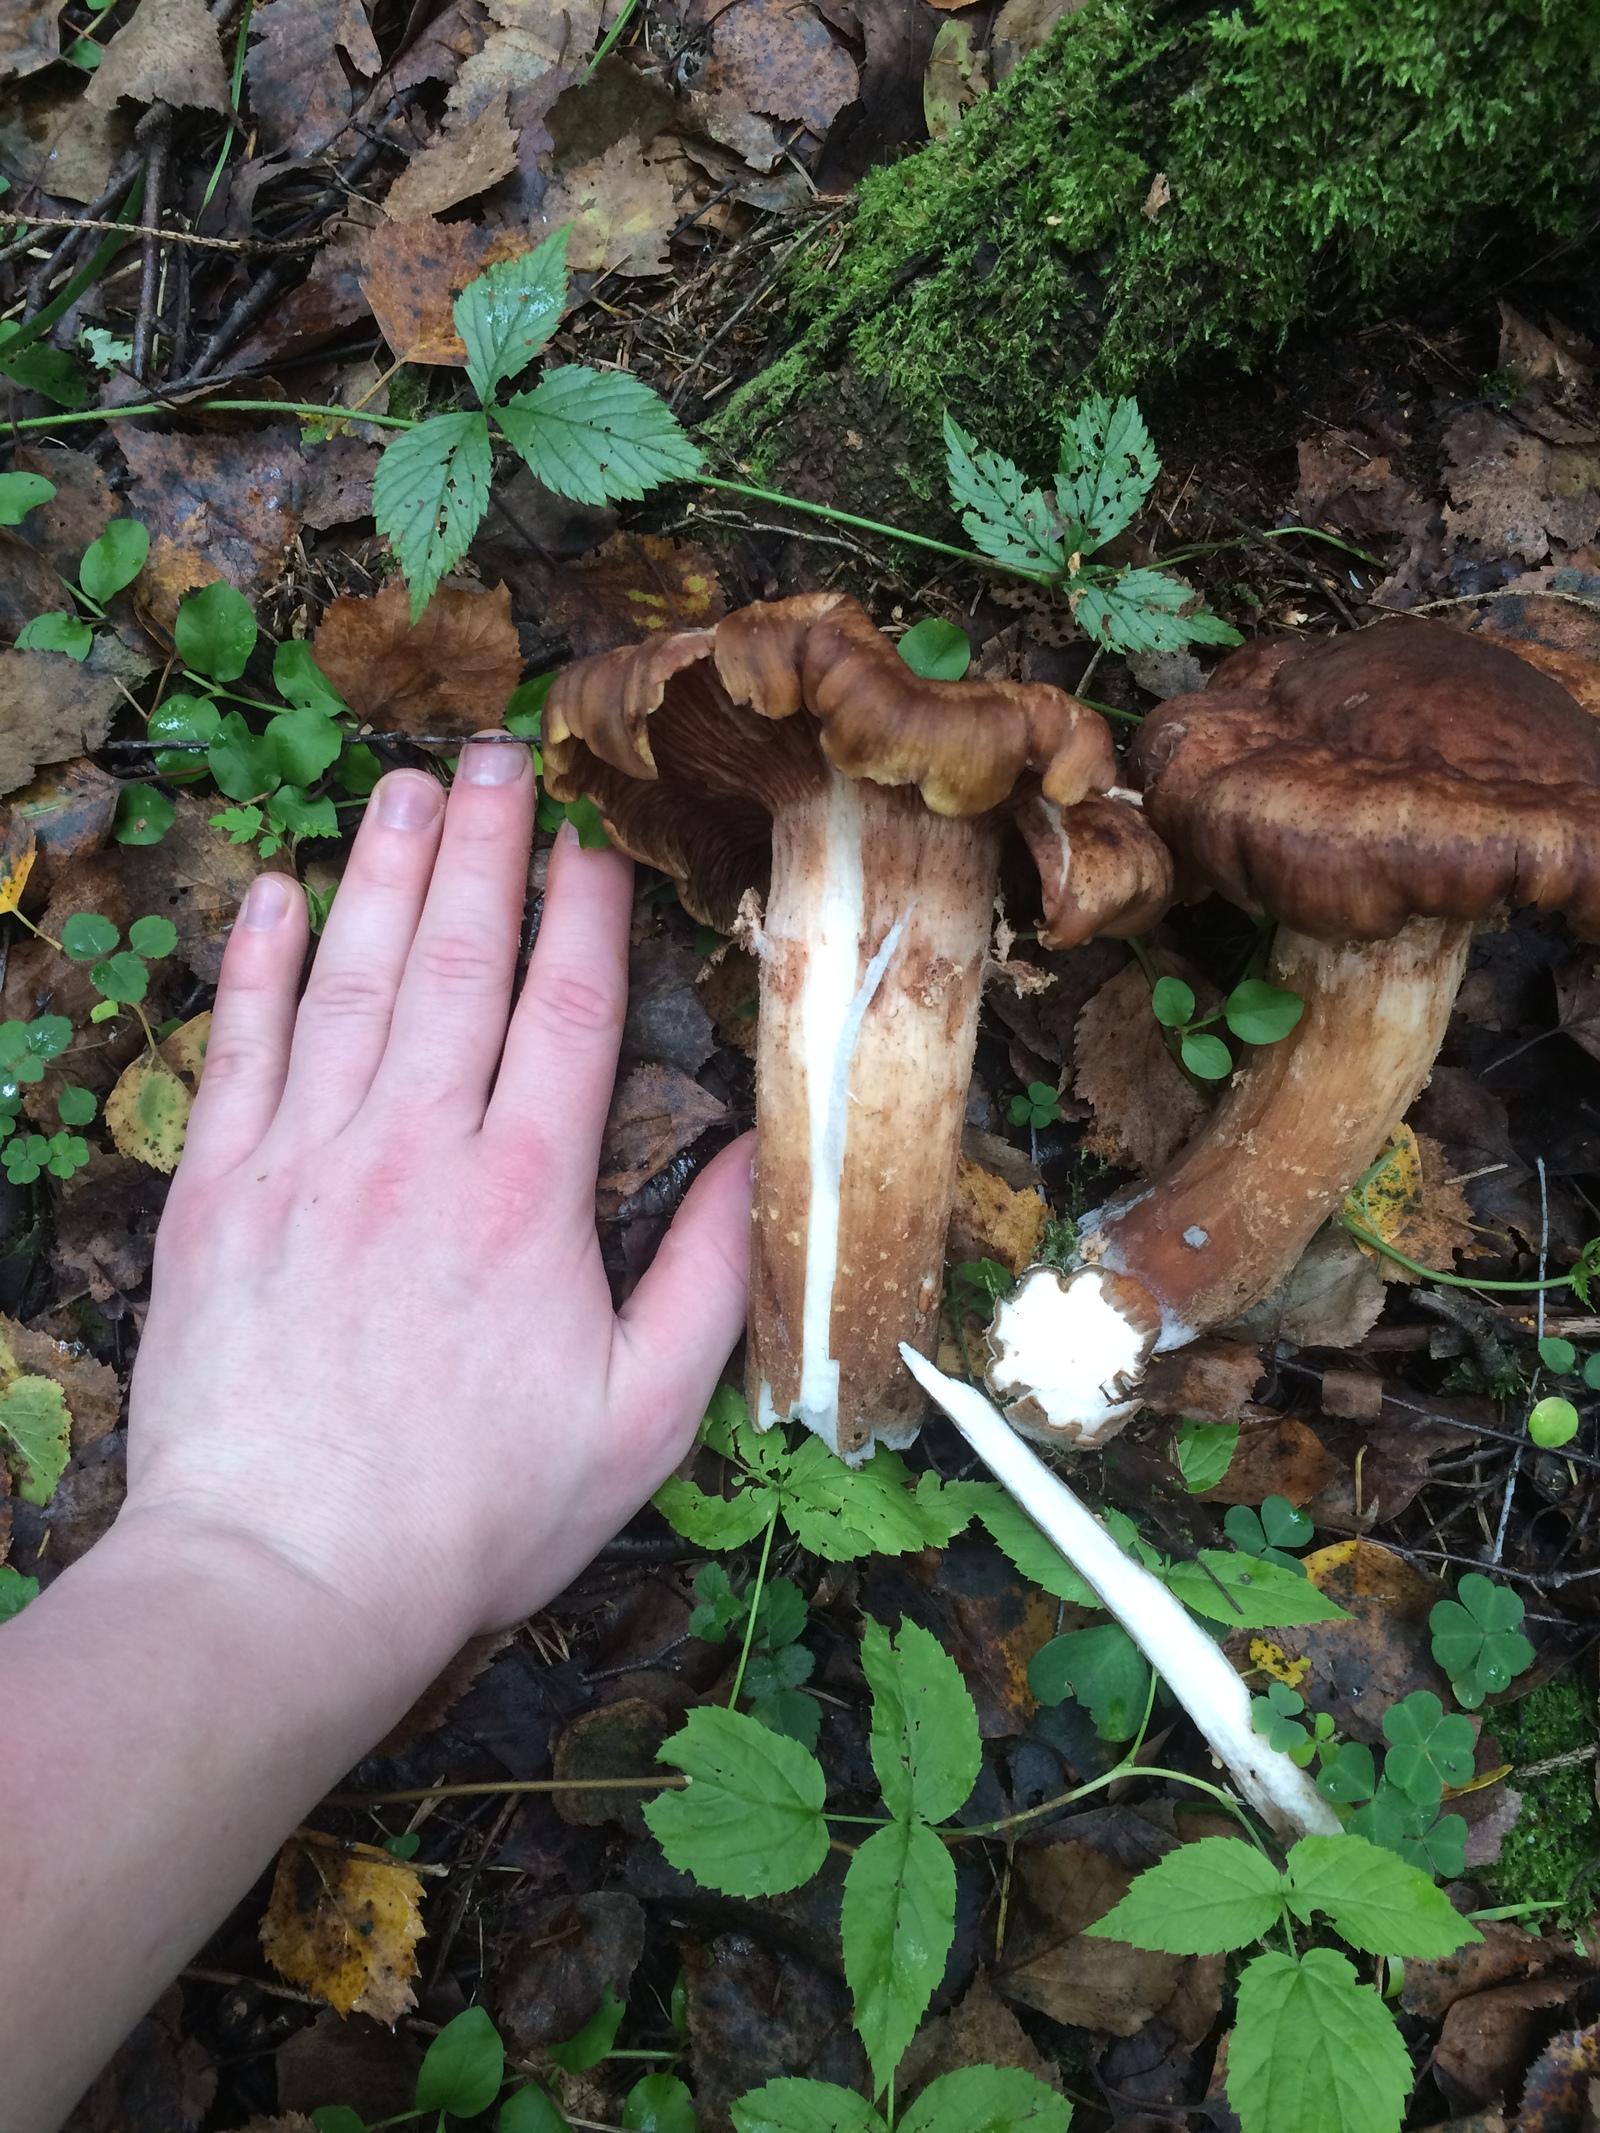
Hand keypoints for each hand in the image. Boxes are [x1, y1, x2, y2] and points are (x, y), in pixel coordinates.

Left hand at [124, 739, 751, 1649]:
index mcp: (528, 1195)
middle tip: (499, 753)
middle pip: (459, 960)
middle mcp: (417, 1148)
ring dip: (384, 871)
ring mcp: (307, 1159)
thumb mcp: (640, 1422)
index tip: (594, 841)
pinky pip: (239, 1047)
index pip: (568, 1011)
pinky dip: (258, 963)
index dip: (586, 912)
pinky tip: (279, 894)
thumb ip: (704, 1282)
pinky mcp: (217, 1192)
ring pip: (352, 979)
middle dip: (485, 846)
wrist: (284, 1581)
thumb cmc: (474, 1514)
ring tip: (407, 784)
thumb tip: (748, 1166)